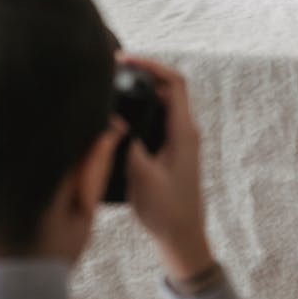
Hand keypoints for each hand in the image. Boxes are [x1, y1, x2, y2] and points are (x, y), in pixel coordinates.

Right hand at [118, 54, 214, 282]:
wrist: (182, 238)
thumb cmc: (166, 212)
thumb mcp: (142, 178)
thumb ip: (128, 146)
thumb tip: (114, 119)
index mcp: (184, 132)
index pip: (175, 83)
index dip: (152, 65)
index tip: (127, 60)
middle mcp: (185, 131)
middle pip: (168, 87)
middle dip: (143, 73)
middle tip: (112, 69)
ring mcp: (179, 140)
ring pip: (161, 103)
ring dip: (141, 90)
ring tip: (112, 85)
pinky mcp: (171, 150)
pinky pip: (157, 118)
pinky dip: (140, 108)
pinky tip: (118, 116)